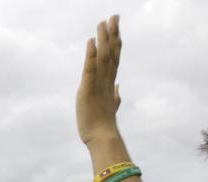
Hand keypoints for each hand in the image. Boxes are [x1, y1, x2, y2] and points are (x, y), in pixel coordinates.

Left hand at [76, 15, 122, 145]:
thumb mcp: (110, 107)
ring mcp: (98, 84)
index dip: (116, 42)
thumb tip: (119, 87)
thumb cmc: (103, 127)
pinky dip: (91, 55)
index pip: (114, 58)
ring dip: (103, 39)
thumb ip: (115, 96)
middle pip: (111, 53)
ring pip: (103, 57)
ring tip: (103, 22)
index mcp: (110, 84)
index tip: (117, 28)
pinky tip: (91, 42)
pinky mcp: (87, 89)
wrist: (102, 139)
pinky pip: (90, 69)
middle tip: (114, 16)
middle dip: (113, 34)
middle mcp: (106, 81)